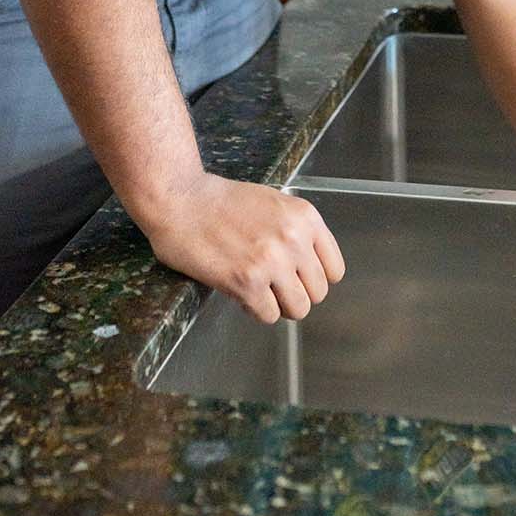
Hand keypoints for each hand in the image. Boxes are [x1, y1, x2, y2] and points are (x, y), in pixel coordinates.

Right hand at [144, 173, 344, 323]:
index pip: (334, 270)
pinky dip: (254, 308)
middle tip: (272, 284)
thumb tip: (310, 266)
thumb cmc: (222, 202)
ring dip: (277, 305)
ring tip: (258, 289)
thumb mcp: (274, 204)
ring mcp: (272, 261)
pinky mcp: (247, 282)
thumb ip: (296, 231)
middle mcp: (294, 239)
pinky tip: (239, 290)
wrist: (181, 200)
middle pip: (317, 293)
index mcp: (305, 217)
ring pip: (297, 309)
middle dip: (295, 293)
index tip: (298, 277)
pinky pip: (268, 315)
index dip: (314, 278)